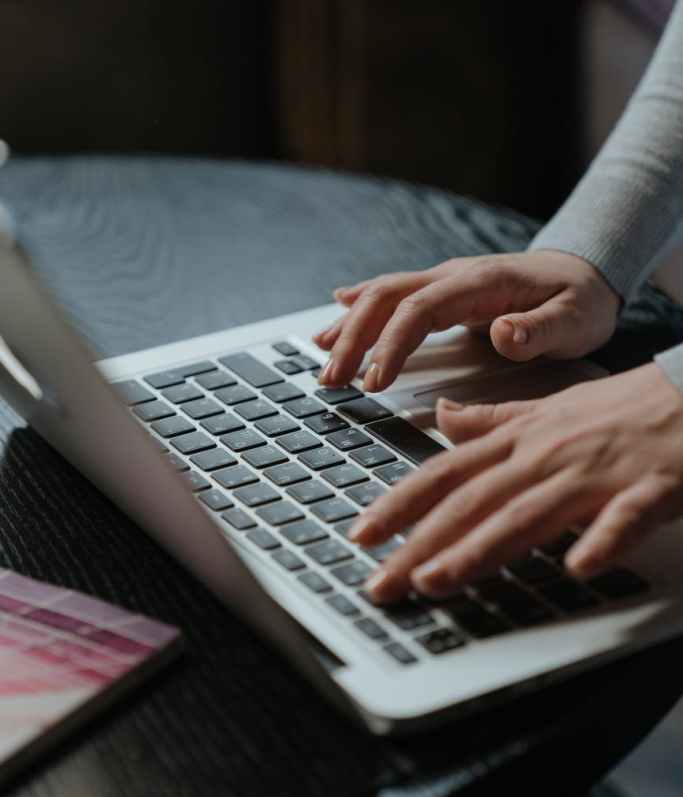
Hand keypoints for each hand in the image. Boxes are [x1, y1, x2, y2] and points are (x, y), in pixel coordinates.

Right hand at [314, 251, 618, 390]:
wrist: (588, 270)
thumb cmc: (582, 301)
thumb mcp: (576, 319)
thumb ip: (540, 330)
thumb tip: (502, 333)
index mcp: (481, 284)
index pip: (421, 311)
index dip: (391, 345)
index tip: (374, 382)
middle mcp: (455, 276)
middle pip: (389, 298)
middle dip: (354, 338)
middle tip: (331, 379)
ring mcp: (447, 281)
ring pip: (384, 294)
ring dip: (350, 324)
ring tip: (319, 355)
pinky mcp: (445, 291)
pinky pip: (396, 293)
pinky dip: (362, 303)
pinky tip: (338, 309)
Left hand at [348, 363, 682, 602]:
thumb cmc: (625, 406)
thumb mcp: (551, 408)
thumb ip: (494, 421)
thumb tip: (442, 419)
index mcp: (523, 439)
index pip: (447, 472)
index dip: (400, 504)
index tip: (362, 534)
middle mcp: (548, 455)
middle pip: (473, 501)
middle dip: (422, 544)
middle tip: (382, 584)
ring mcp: (598, 471)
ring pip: (529, 512)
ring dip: (482, 547)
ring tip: (438, 580)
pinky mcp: (652, 487)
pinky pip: (624, 516)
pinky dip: (602, 539)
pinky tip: (578, 566)